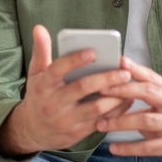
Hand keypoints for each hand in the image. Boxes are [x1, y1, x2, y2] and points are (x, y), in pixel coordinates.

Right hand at [0, 25, 133, 156]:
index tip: (93, 51)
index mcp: (43, 85)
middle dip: (105, 78)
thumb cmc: (38, 96)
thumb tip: (40, 28)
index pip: (57, 70)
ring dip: (116, 97)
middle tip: (124, 71)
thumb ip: (41, 50)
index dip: (75, 60)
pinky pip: (101, 122)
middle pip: (82, 88)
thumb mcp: (35, 73)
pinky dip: (116, 111)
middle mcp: (53, 103)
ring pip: (96, 108)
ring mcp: (66, 120)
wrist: (32, 130)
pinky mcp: (77, 133)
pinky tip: (126, 100)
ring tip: (129, 85)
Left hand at [95, 57, 161, 161]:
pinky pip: (147, 147)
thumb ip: (148, 92)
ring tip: (101, 124)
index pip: (151, 77)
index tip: (116, 63)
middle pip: (149, 92)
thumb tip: (117, 80)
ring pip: (145, 120)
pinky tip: (113, 148)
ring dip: (120, 121)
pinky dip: (128, 147)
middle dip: (123, 90)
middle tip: (101, 91)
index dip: (134, 70)